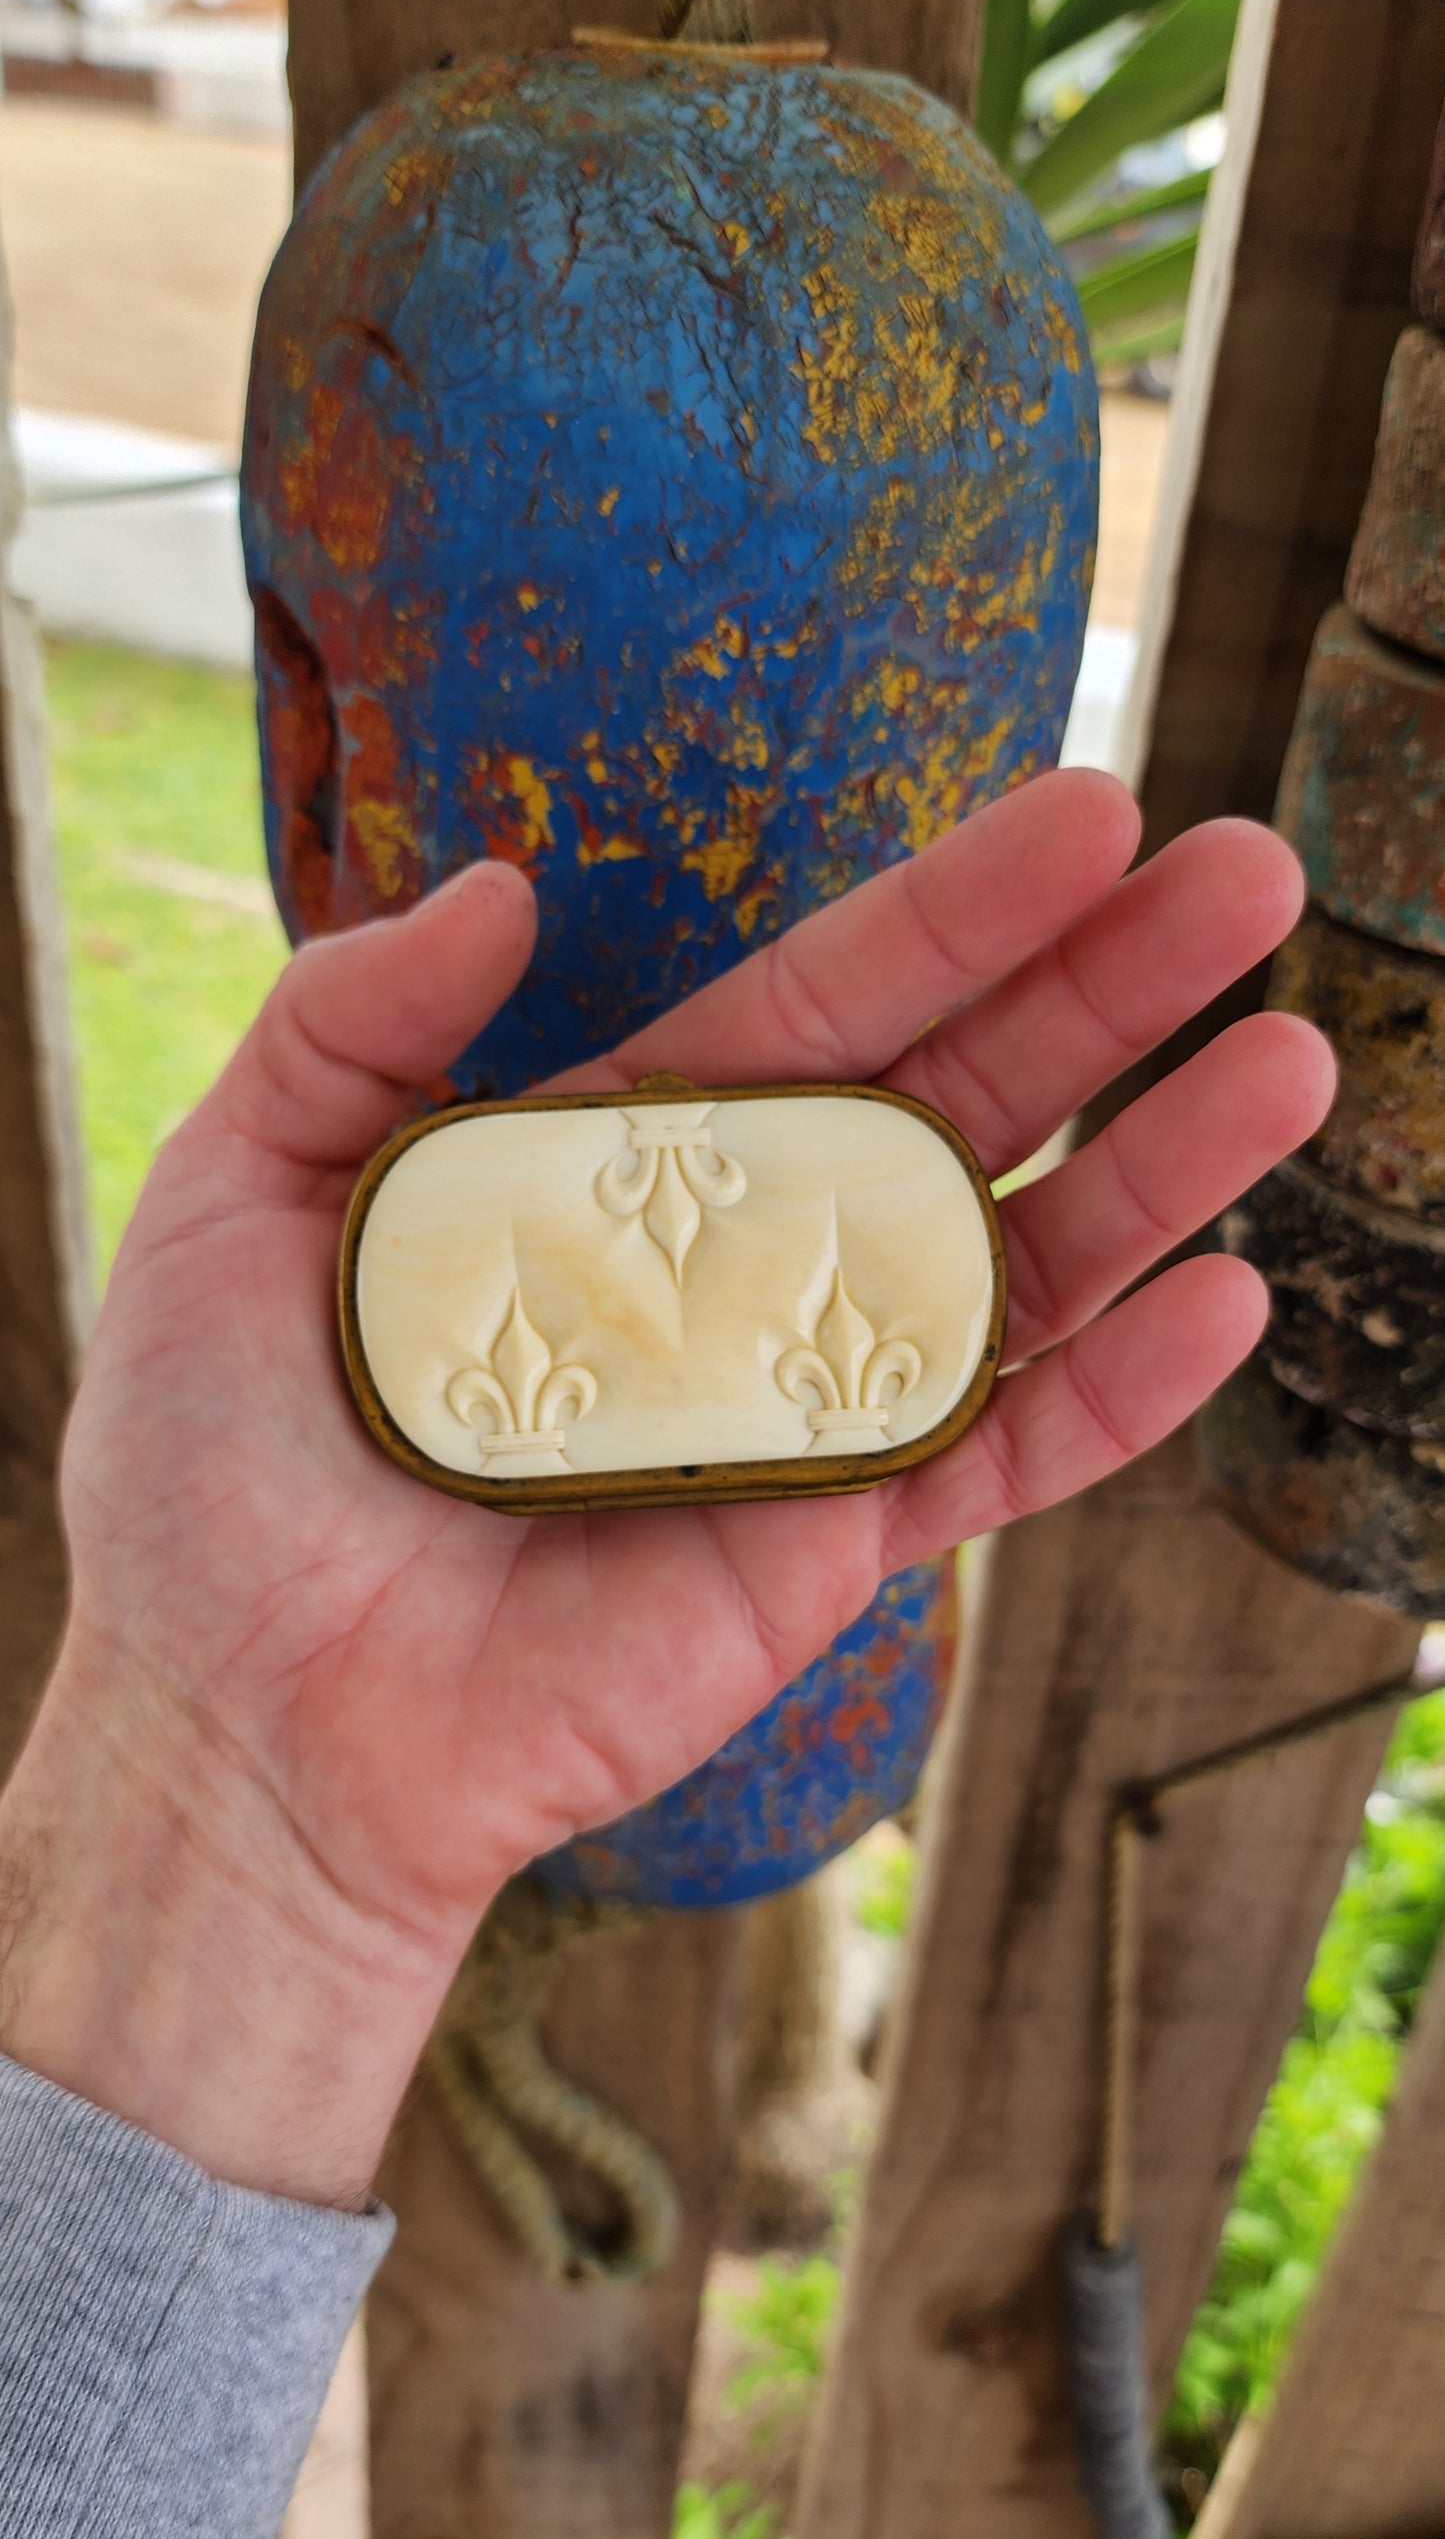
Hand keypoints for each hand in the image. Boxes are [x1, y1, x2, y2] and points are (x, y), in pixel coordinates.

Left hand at [0, 770, 1330, 2202]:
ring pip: (1015, 1262)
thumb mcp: (235, 1195)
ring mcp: (798, 1404)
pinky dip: (1114, 1393)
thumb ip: (350, 1024)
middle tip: (1250, 871)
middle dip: (1106, 987)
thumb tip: (500, 881)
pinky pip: (994, 1456)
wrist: (246, 1730)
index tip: (1089, 807)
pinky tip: (1224, 1298)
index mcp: (614, 1162)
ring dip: (1158, 1164)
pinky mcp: (828, 1547)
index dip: (954, 908)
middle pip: (956, 1100)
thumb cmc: (218, 1473)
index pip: (819, 1004)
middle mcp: (733, 1264)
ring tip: (1292, 1057)